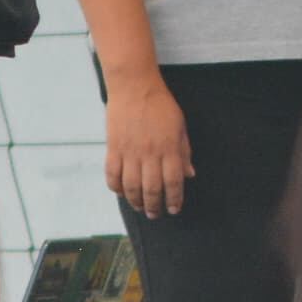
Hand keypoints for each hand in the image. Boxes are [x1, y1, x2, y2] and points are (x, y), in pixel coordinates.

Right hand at [104, 72, 192, 218]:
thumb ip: (184, 151)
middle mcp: (150, 153)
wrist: (134, 86)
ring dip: (136, 202)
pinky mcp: (113, 148)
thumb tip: (189, 175)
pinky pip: (112, 175)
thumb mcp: (180, 126)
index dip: (174, 199)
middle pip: (152, 189)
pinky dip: (116, 188)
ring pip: (131, 187)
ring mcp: (130, 151)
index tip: (174, 209)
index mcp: (169, 148)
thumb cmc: (161, 105)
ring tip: (140, 208)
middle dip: (155, 206)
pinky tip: (121, 192)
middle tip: (156, 214)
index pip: (173, 182)